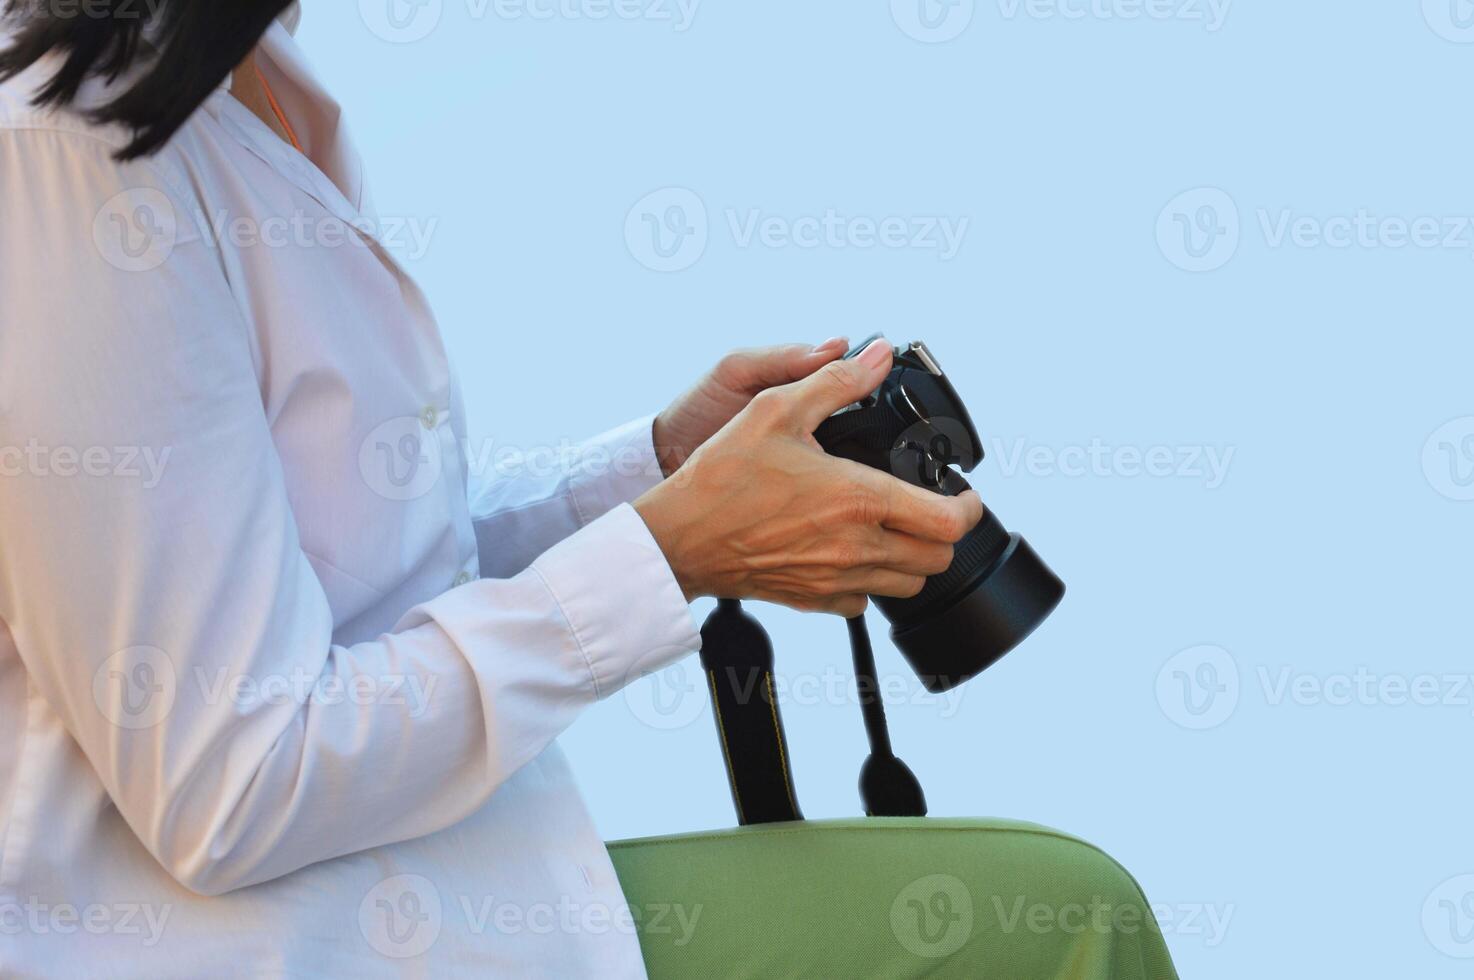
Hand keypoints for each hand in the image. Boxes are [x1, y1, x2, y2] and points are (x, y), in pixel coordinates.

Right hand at [635, 339, 984, 616]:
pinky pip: (865, 603)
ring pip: (908, 585)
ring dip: (911, 557)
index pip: (950, 521)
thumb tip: (877, 357)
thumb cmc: (722, 476)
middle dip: (943, 531)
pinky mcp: (814, 600)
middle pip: (938, 557)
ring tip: (892, 528)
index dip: (968, 506)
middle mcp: (857, 548)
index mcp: (859, 500)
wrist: (679, 537)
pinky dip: (869, 581)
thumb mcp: (776, 409)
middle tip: (928, 506)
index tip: (960, 493)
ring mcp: (837, 580)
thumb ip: (835, 381)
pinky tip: (850, 552)